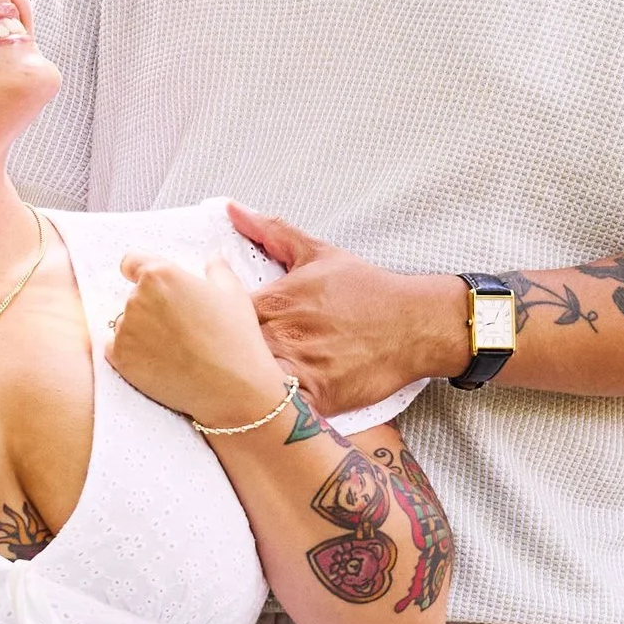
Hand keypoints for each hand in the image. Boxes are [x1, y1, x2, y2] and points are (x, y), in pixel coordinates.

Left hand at [106, 252, 289, 430]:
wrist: (231, 387)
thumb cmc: (234, 335)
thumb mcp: (232, 292)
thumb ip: (217, 268)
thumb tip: (214, 256)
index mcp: (160, 275)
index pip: (131, 263)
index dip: (139, 272)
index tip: (150, 285)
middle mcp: (137, 298)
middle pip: (134, 296)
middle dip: (151, 307)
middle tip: (179, 326)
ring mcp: (125, 329)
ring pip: (126, 323)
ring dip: (142, 331)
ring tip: (173, 348)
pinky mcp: (119, 358)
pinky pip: (116, 348)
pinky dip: (132, 353)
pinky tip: (157, 361)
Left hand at [228, 204, 465, 415]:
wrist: (414, 324)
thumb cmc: (367, 290)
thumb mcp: (317, 253)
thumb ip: (271, 232)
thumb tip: (232, 209)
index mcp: (272, 301)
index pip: (217, 318)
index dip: (209, 328)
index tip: (210, 335)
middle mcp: (281, 335)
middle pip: (227, 355)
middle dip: (219, 362)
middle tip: (217, 370)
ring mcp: (299, 368)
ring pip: (249, 386)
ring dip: (240, 390)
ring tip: (235, 395)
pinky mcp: (319, 398)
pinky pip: (282, 413)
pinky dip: (271, 415)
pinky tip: (266, 413)